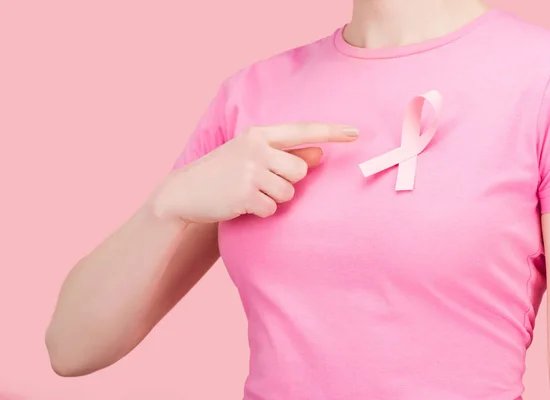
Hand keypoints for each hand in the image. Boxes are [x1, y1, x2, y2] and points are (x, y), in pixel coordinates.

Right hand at [154, 123, 358, 222]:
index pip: (302, 130)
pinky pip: (272, 209)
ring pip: (288, 192)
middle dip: (287, 182)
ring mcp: (250, 171)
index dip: (331, 132)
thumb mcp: (251, 156)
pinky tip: (242, 205)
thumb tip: (319, 154)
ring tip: (249, 193)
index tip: (355, 133)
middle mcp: (256, 148)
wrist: (185, 192)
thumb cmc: (223, 173)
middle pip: (299, 170)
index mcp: (258, 134)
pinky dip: (261, 212)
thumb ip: (285, 154)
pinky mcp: (246, 194)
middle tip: (261, 183)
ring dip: (274, 199)